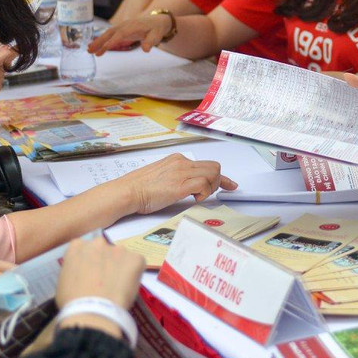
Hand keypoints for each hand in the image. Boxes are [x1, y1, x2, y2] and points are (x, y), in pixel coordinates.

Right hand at [56, 236, 147, 311]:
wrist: (93, 310)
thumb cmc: (72, 301)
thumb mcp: (64, 281)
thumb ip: (74, 270)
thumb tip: (83, 275)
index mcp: (77, 246)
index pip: (84, 249)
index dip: (88, 263)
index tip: (90, 275)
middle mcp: (98, 242)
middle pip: (103, 251)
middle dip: (105, 263)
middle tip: (104, 282)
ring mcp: (118, 249)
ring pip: (121, 257)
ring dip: (120, 268)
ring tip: (117, 287)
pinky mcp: (136, 258)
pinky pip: (137, 264)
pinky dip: (135, 274)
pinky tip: (127, 288)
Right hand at [89, 13, 169, 54]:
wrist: (157, 20)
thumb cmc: (157, 29)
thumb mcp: (157, 35)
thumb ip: (151, 42)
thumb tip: (145, 49)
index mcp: (133, 26)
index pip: (120, 34)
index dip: (112, 42)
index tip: (104, 49)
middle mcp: (125, 25)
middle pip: (110, 33)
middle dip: (100, 41)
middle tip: (90, 50)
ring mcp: (122, 26)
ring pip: (108, 34)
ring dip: (98, 42)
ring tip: (89, 50)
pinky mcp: (121, 30)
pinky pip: (110, 35)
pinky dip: (102, 40)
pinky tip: (95, 47)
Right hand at [107, 153, 237, 213]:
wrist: (127, 192)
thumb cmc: (139, 189)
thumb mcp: (162, 177)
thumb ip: (176, 177)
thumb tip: (189, 186)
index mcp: (177, 159)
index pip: (206, 164)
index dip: (221, 177)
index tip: (230, 184)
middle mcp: (181, 162)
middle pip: (214, 167)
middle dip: (217, 182)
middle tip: (207, 194)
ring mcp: (181, 172)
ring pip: (213, 173)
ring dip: (211, 188)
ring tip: (197, 197)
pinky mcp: (180, 184)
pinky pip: (204, 184)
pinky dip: (204, 193)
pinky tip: (193, 199)